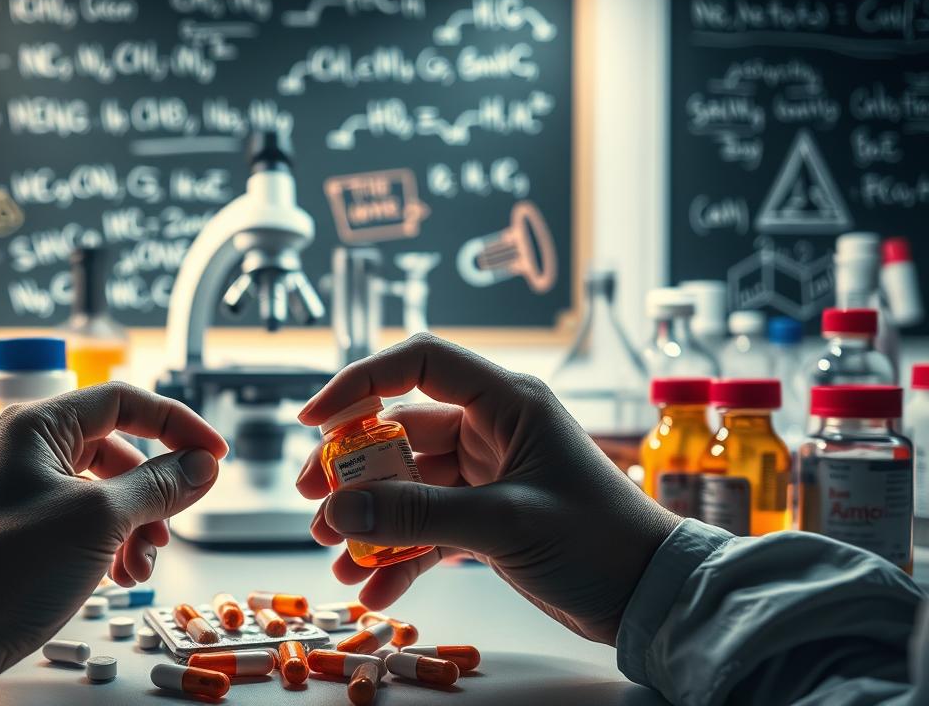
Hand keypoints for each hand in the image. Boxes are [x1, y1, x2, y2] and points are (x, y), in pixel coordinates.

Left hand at [0, 383, 227, 685]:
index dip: (177, 424)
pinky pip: (86, 521)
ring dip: (136, 526)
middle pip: (118, 451)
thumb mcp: (100, 519)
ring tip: (141, 565)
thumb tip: (202, 465)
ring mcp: (26, 488)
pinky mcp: (26, 528)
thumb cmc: (7, 565)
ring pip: (106, 492)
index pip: (124, 401)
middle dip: (154, 493)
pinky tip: (120, 575)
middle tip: (173, 525)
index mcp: (40, 425)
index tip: (213, 455)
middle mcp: (30, 448)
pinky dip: (112, 544)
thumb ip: (158, 486)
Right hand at [296, 334, 678, 644]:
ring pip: (408, 484)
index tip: (315, 418)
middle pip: (401, 430)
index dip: (362, 381)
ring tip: (332, 550)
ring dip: (369, 517)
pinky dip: (398, 554)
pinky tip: (371, 587)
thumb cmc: (599, 541)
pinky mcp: (487, 518)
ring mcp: (488, 474)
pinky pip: (427, 526)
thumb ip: (418, 517)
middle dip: (353, 467)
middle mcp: (492, 429)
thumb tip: (338, 511)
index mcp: (507, 403)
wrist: (648, 598)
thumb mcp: (504, 523)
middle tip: (313, 496)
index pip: (421, 363)